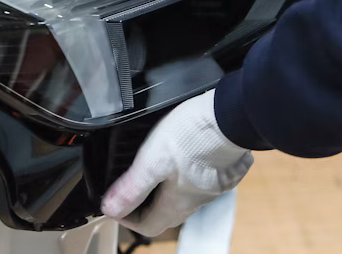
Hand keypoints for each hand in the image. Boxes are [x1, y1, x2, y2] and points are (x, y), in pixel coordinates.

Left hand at [101, 90, 252, 237]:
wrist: (231, 114)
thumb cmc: (194, 136)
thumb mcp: (153, 160)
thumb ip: (132, 187)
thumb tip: (110, 208)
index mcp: (177, 203)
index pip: (147, 227)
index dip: (126, 219)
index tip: (114, 204)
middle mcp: (196, 200)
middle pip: (164, 214)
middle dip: (143, 205)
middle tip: (126, 185)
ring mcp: (211, 186)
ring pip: (181, 197)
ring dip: (161, 189)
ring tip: (148, 167)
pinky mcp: (221, 170)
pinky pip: (196, 181)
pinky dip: (181, 175)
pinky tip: (177, 155)